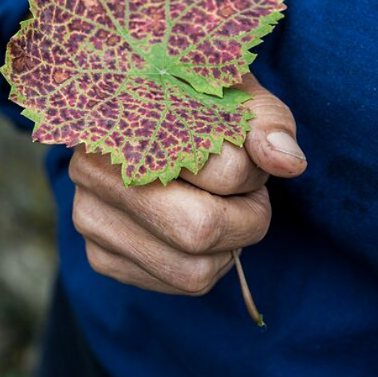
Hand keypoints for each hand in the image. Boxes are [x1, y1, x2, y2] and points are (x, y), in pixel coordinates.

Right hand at [69, 73, 306, 294]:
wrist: (141, 108)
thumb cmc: (195, 100)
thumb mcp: (235, 92)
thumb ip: (266, 120)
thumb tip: (287, 162)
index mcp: (132, 117)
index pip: (223, 170)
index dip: (252, 172)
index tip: (247, 156)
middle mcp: (95, 168)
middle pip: (200, 231)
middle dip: (246, 219)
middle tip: (245, 194)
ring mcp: (90, 215)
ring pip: (191, 271)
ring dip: (228, 246)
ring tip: (220, 207)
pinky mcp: (99, 253)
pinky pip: (174, 284)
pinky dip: (204, 262)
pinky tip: (193, 224)